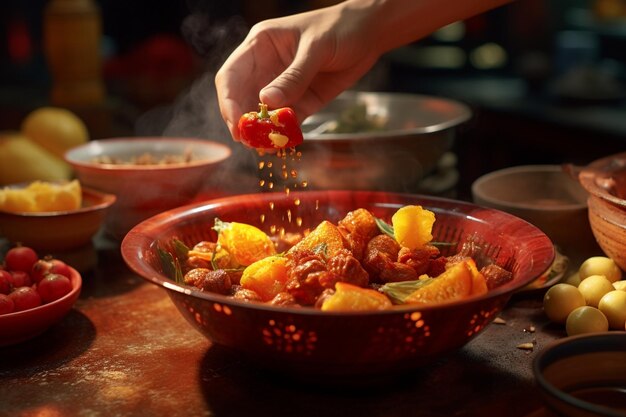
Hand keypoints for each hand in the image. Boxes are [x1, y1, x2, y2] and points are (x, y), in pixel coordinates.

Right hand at [215, 1, 380, 139]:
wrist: (369, 34)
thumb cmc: (340, 28)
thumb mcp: (316, 48)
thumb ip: (293, 76)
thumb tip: (266, 101)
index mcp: (259, 45)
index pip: (231, 75)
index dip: (228, 101)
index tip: (237, 123)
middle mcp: (265, 67)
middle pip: (241, 99)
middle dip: (243, 122)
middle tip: (250, 142)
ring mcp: (283, 87)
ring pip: (264, 114)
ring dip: (263, 132)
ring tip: (267, 148)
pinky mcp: (301, 101)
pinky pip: (287, 122)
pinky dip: (284, 134)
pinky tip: (284, 144)